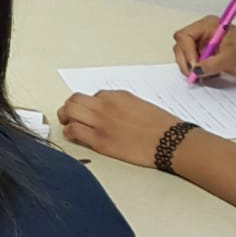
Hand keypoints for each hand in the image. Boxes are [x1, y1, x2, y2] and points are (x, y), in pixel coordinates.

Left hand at [58, 91, 184, 167]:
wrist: (170, 141)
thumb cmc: (162, 126)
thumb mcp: (140, 106)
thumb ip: (122, 105)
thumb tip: (111, 111)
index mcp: (117, 96)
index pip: (93, 96)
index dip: (90, 105)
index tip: (91, 113)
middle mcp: (106, 105)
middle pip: (74, 99)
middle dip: (70, 107)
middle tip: (69, 115)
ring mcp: (101, 122)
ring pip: (69, 112)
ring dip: (65, 117)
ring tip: (67, 124)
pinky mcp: (100, 141)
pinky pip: (73, 131)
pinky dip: (69, 132)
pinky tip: (74, 136)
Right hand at [171, 15, 235, 80]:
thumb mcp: (234, 57)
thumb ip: (212, 64)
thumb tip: (196, 71)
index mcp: (208, 26)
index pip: (184, 36)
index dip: (186, 52)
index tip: (195, 66)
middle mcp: (204, 35)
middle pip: (181, 47)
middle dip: (186, 62)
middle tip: (195, 75)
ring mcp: (206, 47)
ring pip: (186, 58)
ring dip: (192, 69)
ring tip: (203, 77)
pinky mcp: (209, 58)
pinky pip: (196, 67)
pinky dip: (199, 74)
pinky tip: (209, 77)